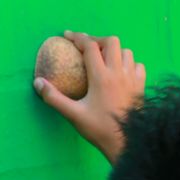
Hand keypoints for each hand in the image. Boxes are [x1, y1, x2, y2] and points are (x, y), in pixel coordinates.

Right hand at [33, 32, 145, 164]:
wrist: (128, 143)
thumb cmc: (99, 129)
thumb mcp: (73, 115)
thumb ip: (54, 98)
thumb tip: (37, 82)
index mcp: (101, 77)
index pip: (90, 47)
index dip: (77, 38)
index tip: (67, 36)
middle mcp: (118, 73)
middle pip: (111, 42)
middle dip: (97, 40)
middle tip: (87, 48)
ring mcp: (133, 79)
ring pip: (126, 52)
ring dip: (114, 51)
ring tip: (103, 59)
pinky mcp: (142, 86)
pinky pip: (138, 66)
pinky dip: (129, 63)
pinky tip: (121, 72)